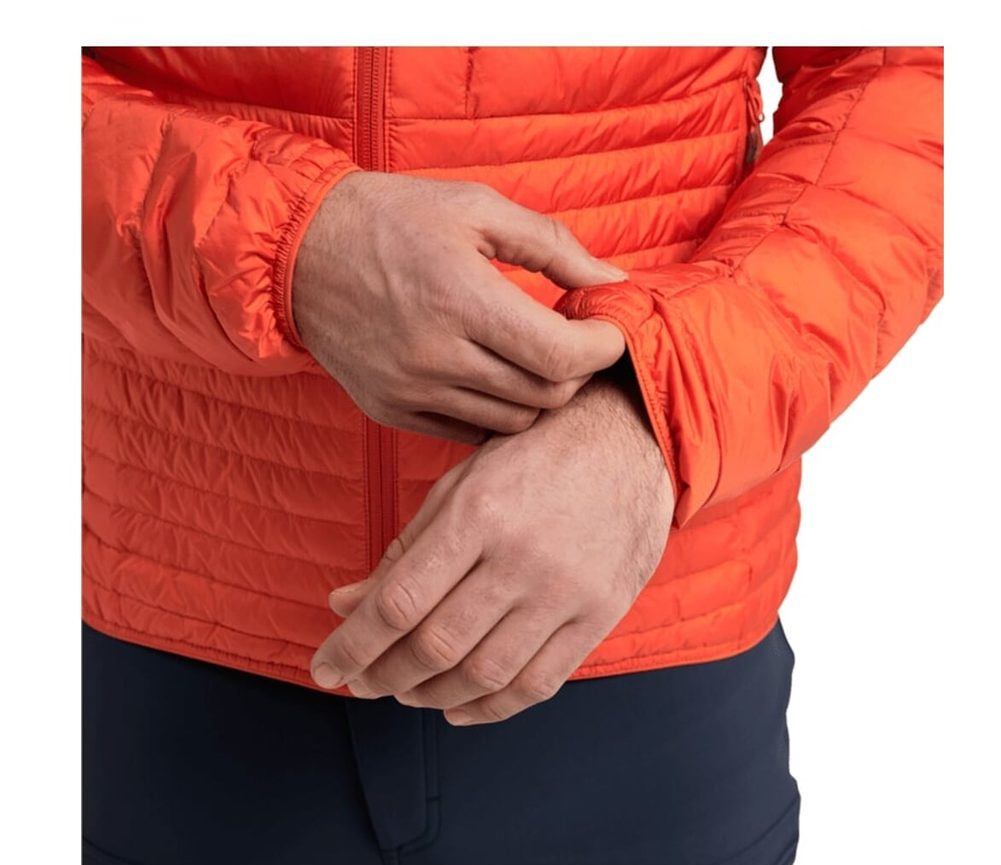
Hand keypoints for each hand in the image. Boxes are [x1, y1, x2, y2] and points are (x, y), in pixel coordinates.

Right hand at [292, 170, 627, 443]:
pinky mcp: (391, 410)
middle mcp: (434, 356)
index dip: (601, 349)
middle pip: (544, 395)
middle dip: (575, 369)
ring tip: (528, 352)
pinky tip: (490, 372)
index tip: (607, 330)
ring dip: (538, 392)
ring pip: (513, 421)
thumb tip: (613, 279)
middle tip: (568, 336)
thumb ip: (551, 244)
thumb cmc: (392, 218)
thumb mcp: (475, 207)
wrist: (297, 251)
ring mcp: (410, 390)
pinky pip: (470, 432)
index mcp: (459, 297)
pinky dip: (495, 409)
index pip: (560, 356)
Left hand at [310, 363, 675, 724]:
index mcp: (478, 514)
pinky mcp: (599, 615)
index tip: (325, 669)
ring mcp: (566, 591)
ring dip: (431, 696)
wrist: (630, 444)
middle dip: (384, 676)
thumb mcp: (460, 486)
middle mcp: (522, 557)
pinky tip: (456, 709)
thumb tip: (343, 605)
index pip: (399, 601)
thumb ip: (404, 550)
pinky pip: (538, 684)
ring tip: (405, 692)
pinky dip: (489, 709)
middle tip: (362, 682)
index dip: (352, 646)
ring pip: (484, 674)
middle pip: (437, 645)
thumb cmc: (531, 460)